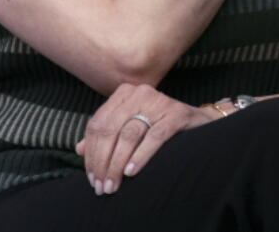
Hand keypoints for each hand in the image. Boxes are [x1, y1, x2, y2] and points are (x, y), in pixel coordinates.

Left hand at [74, 83, 215, 194]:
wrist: (199, 123)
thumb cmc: (159, 126)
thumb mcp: (130, 127)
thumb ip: (106, 136)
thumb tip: (79, 149)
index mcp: (124, 94)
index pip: (97, 124)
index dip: (91, 153)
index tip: (91, 177)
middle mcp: (139, 93)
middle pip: (110, 130)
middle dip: (103, 161)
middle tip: (102, 186)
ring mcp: (158, 101)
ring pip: (129, 135)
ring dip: (117, 164)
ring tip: (113, 184)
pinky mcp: (176, 113)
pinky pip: (153, 137)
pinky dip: (140, 156)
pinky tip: (131, 172)